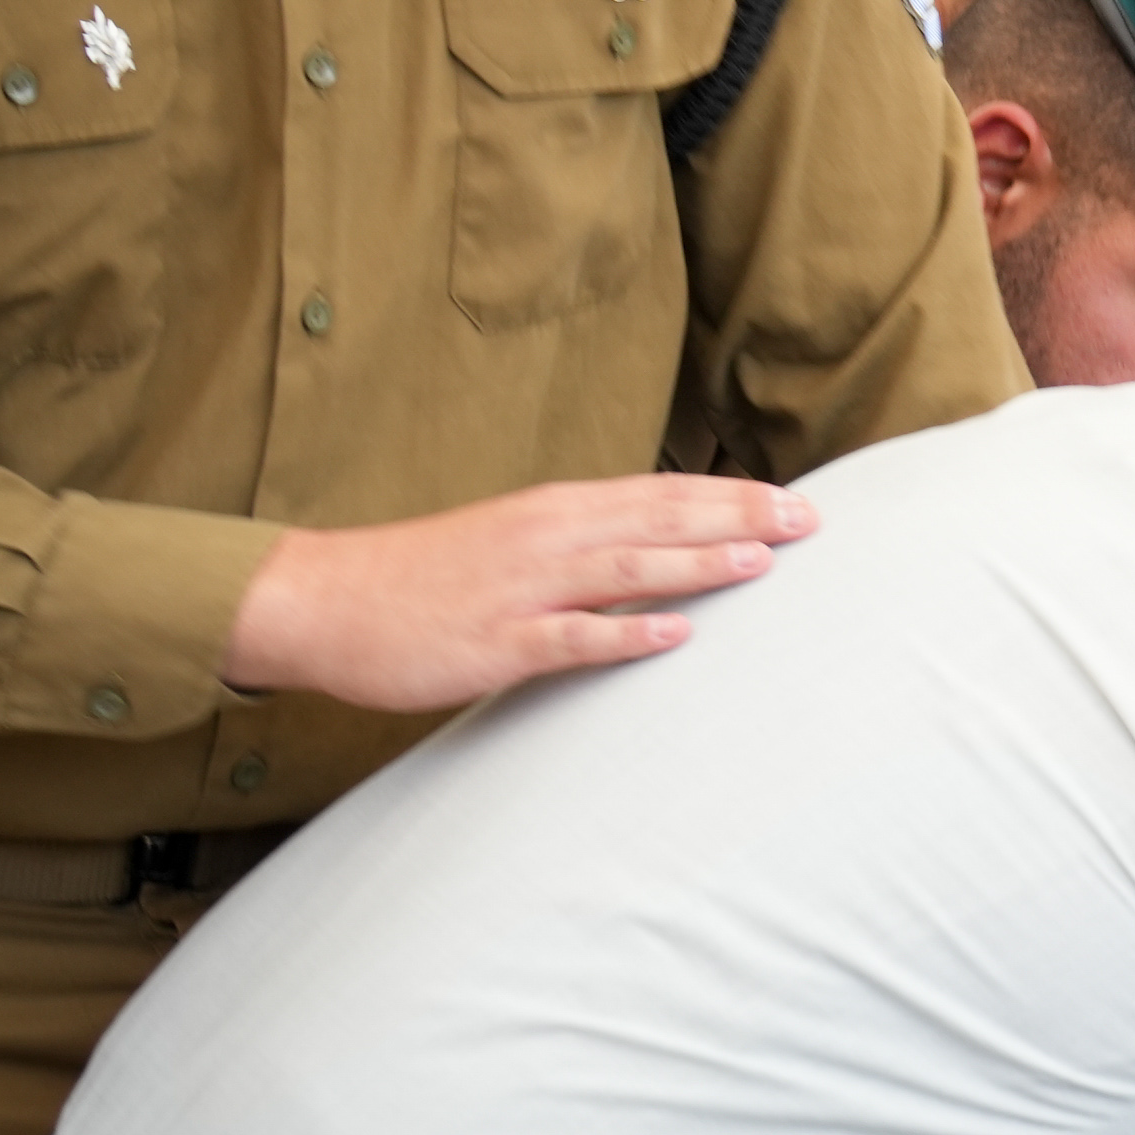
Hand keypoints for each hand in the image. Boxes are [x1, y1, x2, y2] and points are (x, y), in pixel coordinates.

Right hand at [221, 476, 815, 711]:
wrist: (325, 599)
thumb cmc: (429, 575)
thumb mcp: (516, 540)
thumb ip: (587, 540)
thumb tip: (662, 543)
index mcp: (555, 510)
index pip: (660, 493)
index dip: (730, 495)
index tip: (797, 499)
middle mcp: (547, 538)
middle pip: (658, 520)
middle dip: (736, 518)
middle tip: (809, 521)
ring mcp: (522, 589)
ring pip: (624, 569)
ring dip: (696, 562)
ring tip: (761, 560)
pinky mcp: (495, 641)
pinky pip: (569, 636)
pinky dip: (625, 632)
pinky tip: (675, 632)